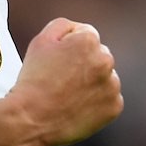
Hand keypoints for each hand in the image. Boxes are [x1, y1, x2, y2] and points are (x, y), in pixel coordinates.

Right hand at [5, 18, 123, 145]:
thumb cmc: (33, 82)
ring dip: (93, 84)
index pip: (86, 37)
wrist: (31, 120)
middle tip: (62, 81)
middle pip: (98, 57)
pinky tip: (78, 107)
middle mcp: (106, 60)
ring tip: (69, 96)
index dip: (69, 50)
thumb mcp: (40, 41)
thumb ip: (63, 26)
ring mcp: (112, 85)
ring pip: (105, 79)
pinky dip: (97, 104)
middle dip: (84, 66)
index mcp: (89, 41)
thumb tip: (76, 30)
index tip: (59, 65)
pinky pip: (109, 101)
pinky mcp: (114, 107)